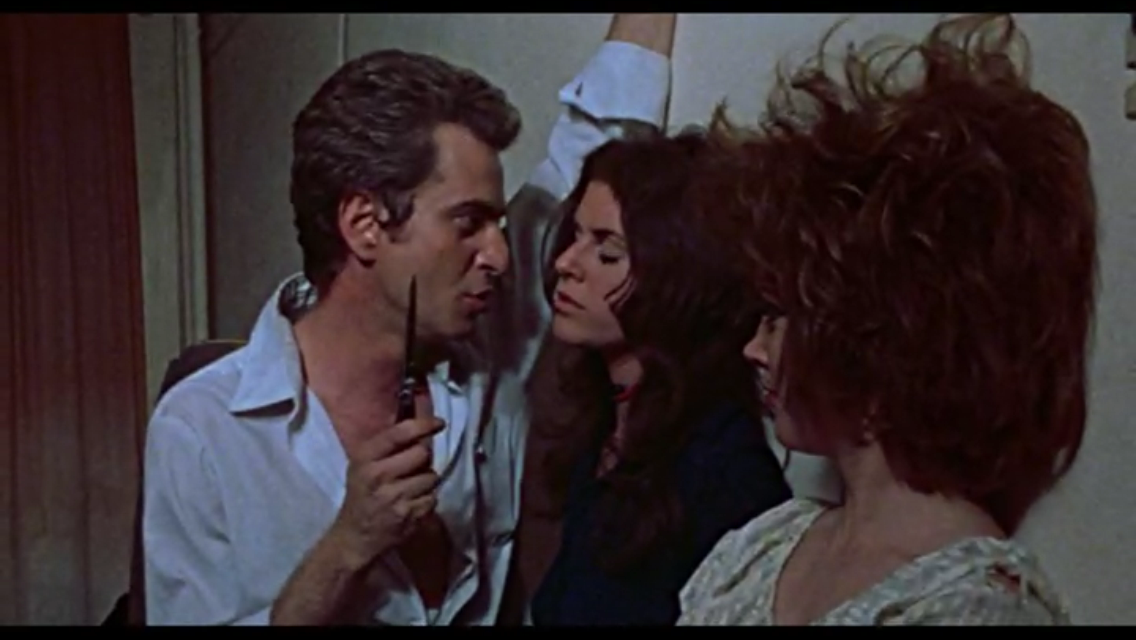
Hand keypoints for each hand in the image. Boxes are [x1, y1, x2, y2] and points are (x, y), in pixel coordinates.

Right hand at [330, 417, 444, 569]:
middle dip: (423, 459)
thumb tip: (418, 414)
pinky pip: (433, 498)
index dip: (423, 424)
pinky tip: (412, 503)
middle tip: (412, 468)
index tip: (439, 423)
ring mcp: (394, 497)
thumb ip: (389, 443)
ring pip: (431, 477)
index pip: (399, 434)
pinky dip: (427, 500)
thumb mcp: (364, 464)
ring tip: (410, 488)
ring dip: (426, 481)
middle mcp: (378, 475)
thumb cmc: (363, 493)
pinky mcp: (408, 516)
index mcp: (365, 458)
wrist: (355, 536)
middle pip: (422, 453)